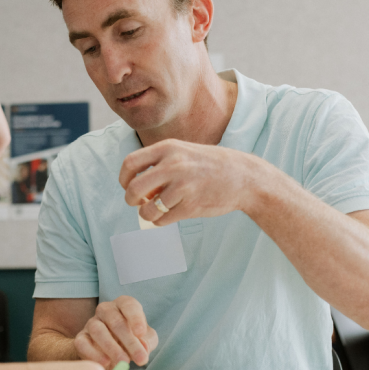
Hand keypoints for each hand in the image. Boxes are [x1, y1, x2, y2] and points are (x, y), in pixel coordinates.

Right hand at [74, 295, 157, 369]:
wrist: (109, 352)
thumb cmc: (130, 340)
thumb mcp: (145, 339)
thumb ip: (148, 341)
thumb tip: (144, 347)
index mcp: (123, 305)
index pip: (129, 305)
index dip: (135, 318)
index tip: (141, 333)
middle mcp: (105, 310)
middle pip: (115, 321)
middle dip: (130, 341)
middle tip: (140, 359)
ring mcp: (91, 323)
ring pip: (98, 330)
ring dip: (112, 348)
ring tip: (123, 363)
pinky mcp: (81, 338)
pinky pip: (82, 343)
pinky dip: (93, 354)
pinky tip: (105, 363)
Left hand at [119, 138, 272, 225]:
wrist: (244, 177)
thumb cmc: (210, 165)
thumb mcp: (184, 152)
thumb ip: (160, 164)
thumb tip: (136, 188)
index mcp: (168, 148)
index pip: (130, 163)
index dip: (124, 179)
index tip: (128, 186)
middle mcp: (173, 165)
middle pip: (133, 189)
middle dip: (131, 200)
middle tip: (138, 203)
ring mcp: (183, 186)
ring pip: (147, 210)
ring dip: (147, 215)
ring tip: (156, 212)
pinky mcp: (191, 206)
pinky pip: (163, 220)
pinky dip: (161, 221)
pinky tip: (170, 215)